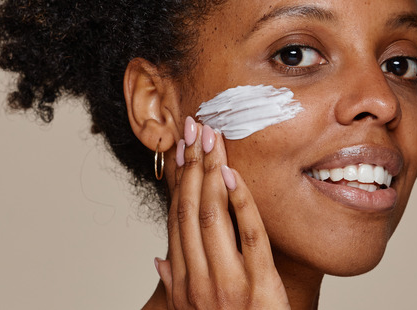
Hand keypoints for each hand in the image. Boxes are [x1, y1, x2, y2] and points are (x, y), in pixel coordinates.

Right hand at [155, 117, 289, 308]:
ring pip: (214, 217)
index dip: (178, 180)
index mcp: (183, 282)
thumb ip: (173, 285)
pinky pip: (249, 236)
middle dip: (192, 165)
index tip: (179, 147)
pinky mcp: (260, 287)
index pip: (176, 218)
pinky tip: (235, 175)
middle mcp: (199, 280)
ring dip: (212, 173)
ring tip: (212, 139)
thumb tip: (156, 259)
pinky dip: (240, 202)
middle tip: (195, 127)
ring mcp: (228, 284)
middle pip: (191, 210)